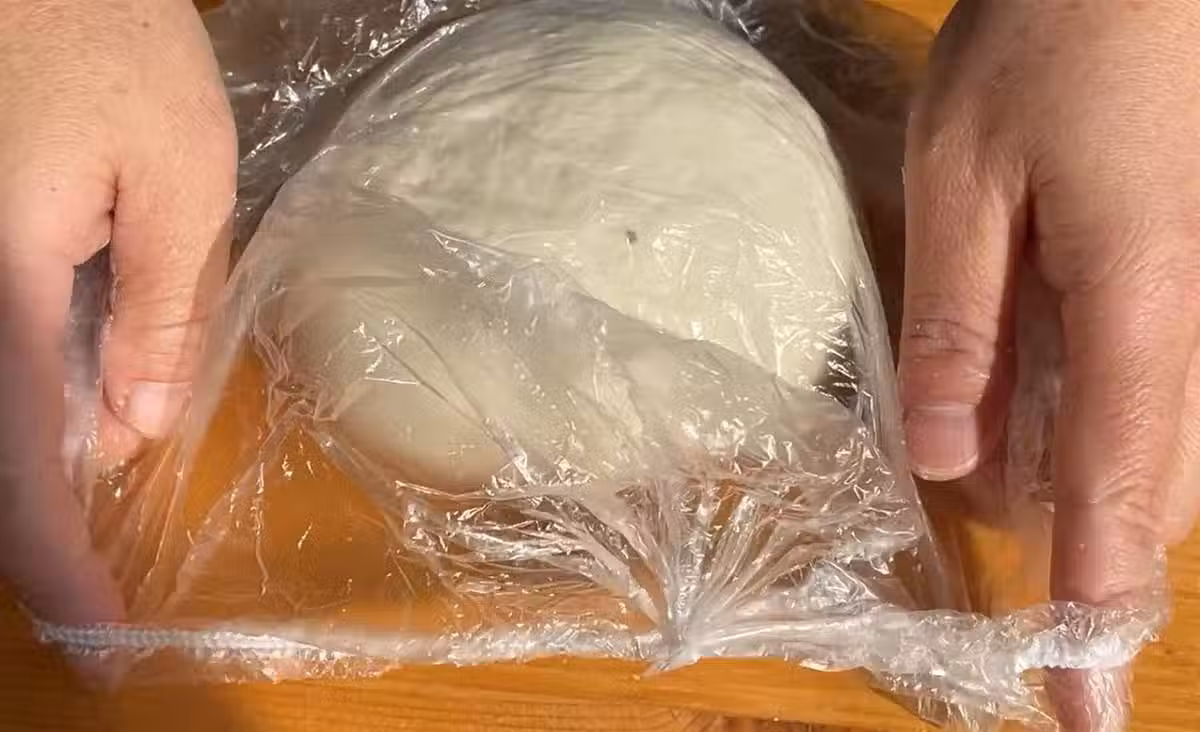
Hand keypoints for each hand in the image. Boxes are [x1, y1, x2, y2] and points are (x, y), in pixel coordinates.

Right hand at [0, 0, 234, 625]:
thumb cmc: (102, 34)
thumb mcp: (174, 168)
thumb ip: (161, 303)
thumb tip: (135, 430)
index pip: (15, 468)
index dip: (54, 567)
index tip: (97, 635)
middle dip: (38, 523)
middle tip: (98, 578)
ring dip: (32, 458)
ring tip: (94, 498)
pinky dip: (26, 393)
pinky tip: (77, 401)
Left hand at [901, 0, 1199, 725]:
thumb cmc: (1054, 43)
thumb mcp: (963, 176)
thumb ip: (959, 324)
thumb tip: (947, 459)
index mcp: (1140, 306)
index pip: (1119, 495)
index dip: (1094, 613)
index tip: (1080, 712)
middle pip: (1156, 491)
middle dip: (1085, 548)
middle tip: (1021, 575)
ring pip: (1176, 452)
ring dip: (1099, 489)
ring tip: (1025, 468)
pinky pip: (1176, 395)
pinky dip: (1117, 426)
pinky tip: (1055, 388)